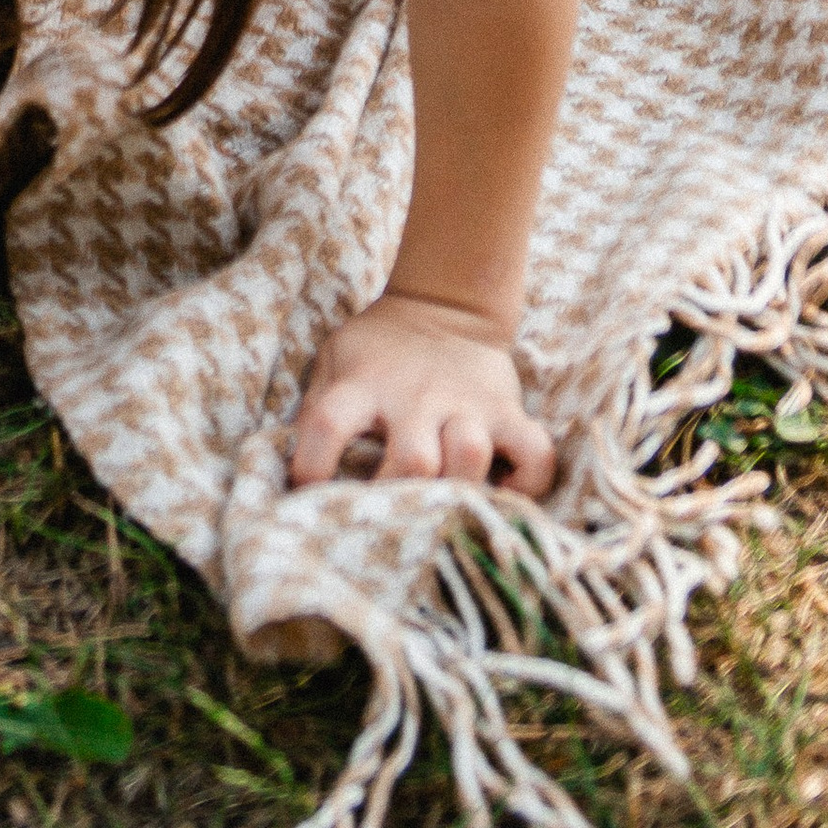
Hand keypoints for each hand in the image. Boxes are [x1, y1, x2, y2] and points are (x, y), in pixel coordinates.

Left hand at [289, 292, 554, 498]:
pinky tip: (504, 494)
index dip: (312, 466)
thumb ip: (315, 410)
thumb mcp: (335, 363)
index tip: (307, 497)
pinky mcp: (507, 410)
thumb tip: (292, 475)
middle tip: (392, 521)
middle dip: (402, 498)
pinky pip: (535, 454)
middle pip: (413, 459)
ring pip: (471, 454)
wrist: (444, 306)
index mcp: (364, 385)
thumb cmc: (378, 353)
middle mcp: (415, 397)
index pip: (328, 423)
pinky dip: (528, 483)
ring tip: (448, 509)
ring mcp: (466, 403)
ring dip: (460, 487)